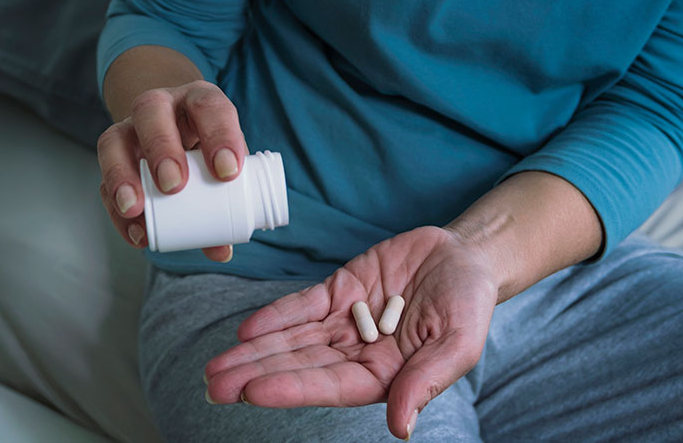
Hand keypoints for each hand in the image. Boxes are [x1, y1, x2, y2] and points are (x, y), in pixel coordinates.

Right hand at [96, 80, 248, 262]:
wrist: (176, 129)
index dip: (219, 134)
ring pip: (114, 139)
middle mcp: (161, 106)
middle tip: (173, 186)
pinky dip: (115, 207)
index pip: (209, 105)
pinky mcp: (113, 157)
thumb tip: (222, 249)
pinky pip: (104, 178)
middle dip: (161, 148)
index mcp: (198, 100)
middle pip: (151, 110)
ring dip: (122, 175)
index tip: (227, 171)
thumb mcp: (223, 161)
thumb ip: (226, 201)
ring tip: (135, 208)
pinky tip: (134, 230)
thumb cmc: (206, 148)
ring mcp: (130, 129)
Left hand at [201, 226, 500, 439]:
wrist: (467, 257)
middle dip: (255, 376)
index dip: (290, 389)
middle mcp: (357, 354)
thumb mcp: (458, 344)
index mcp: (385, 376)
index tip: (253, 392)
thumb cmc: (469, 306)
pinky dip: (274, 317)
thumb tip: (399, 429)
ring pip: (292, 341)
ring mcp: (345, 323)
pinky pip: (302, 306)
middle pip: (299, 367)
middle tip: (212, 387)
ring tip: (215, 367)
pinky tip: (246, 330)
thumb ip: (425, 382)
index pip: (329, 387)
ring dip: (254, 353)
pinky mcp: (339, 290)